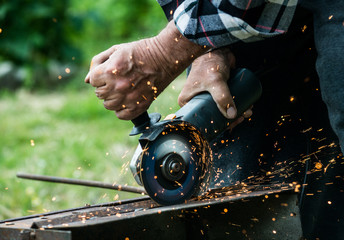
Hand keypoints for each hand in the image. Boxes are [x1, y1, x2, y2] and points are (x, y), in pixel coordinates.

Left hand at [85, 21, 206, 119]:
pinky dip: (122, 109)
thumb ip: (97, 63)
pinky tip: (128, 99)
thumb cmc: (140, 51)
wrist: (165, 57)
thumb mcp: (116, 50)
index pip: (92, 81)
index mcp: (110, 70)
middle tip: (118, 79)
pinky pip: (121, 115)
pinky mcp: (140, 106)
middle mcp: (118, 86)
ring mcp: (129, 98)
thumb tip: (87, 81)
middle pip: (99, 94)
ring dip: (113, 98)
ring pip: (109, 105)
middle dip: (105, 86)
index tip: (109, 72)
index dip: (99, 76)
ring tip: (124, 89)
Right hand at [178, 48, 251, 126]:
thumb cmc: (209, 64)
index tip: (232, 125)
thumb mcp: (215, 82)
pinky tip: (245, 107)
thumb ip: (222, 97)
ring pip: (221, 110)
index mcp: (187, 102)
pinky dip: (235, 106)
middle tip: (243, 116)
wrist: (216, 48)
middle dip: (230, 119)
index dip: (217, 126)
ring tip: (248, 110)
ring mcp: (206, 96)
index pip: (202, 120)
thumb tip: (232, 116)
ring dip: (236, 113)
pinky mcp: (215, 90)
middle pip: (213, 116)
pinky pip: (225, 102)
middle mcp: (195, 100)